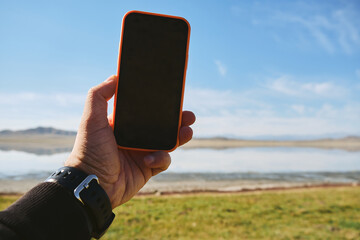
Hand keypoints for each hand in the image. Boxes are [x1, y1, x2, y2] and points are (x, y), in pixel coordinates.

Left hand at [65, 75, 194, 208]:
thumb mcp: (91, 120)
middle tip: (188, 116)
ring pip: (167, 141)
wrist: (93, 184)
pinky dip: (161, 158)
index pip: (145, 110)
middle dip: (177, 120)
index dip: (159, 104)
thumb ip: (98, 97)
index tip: (172, 96)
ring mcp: (142, 152)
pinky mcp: (147, 168)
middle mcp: (134, 137)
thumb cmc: (89, 151)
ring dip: (179, 137)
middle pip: (161, 125)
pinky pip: (163, 160)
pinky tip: (149, 159)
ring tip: (187, 132)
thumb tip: (114, 77)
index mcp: (123, 124)